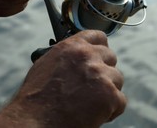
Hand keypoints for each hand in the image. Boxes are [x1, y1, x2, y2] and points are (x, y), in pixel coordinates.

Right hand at [0, 30, 126, 127]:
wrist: (36, 120)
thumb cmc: (37, 97)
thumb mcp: (47, 65)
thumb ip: (66, 56)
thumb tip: (77, 56)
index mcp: (72, 46)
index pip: (98, 36)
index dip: (100, 48)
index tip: (100, 57)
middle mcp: (87, 56)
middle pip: (111, 57)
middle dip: (104, 71)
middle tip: (93, 87)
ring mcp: (100, 74)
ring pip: (117, 79)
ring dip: (108, 91)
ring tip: (90, 103)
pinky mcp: (109, 95)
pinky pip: (120, 101)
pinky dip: (111, 110)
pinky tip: (94, 114)